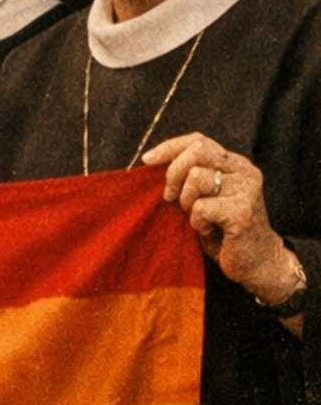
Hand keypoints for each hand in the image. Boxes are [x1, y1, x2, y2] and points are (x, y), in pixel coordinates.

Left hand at [141, 131, 303, 316]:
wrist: (256, 264)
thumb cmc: (224, 232)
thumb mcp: (203, 198)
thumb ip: (188, 179)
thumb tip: (151, 164)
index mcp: (235, 164)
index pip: (198, 140)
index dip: (170, 147)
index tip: (147, 160)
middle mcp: (244, 171)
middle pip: (197, 151)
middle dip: (174, 174)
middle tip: (171, 198)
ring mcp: (246, 189)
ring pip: (196, 178)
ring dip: (186, 201)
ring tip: (198, 218)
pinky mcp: (243, 211)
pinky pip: (201, 207)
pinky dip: (197, 222)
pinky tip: (208, 231)